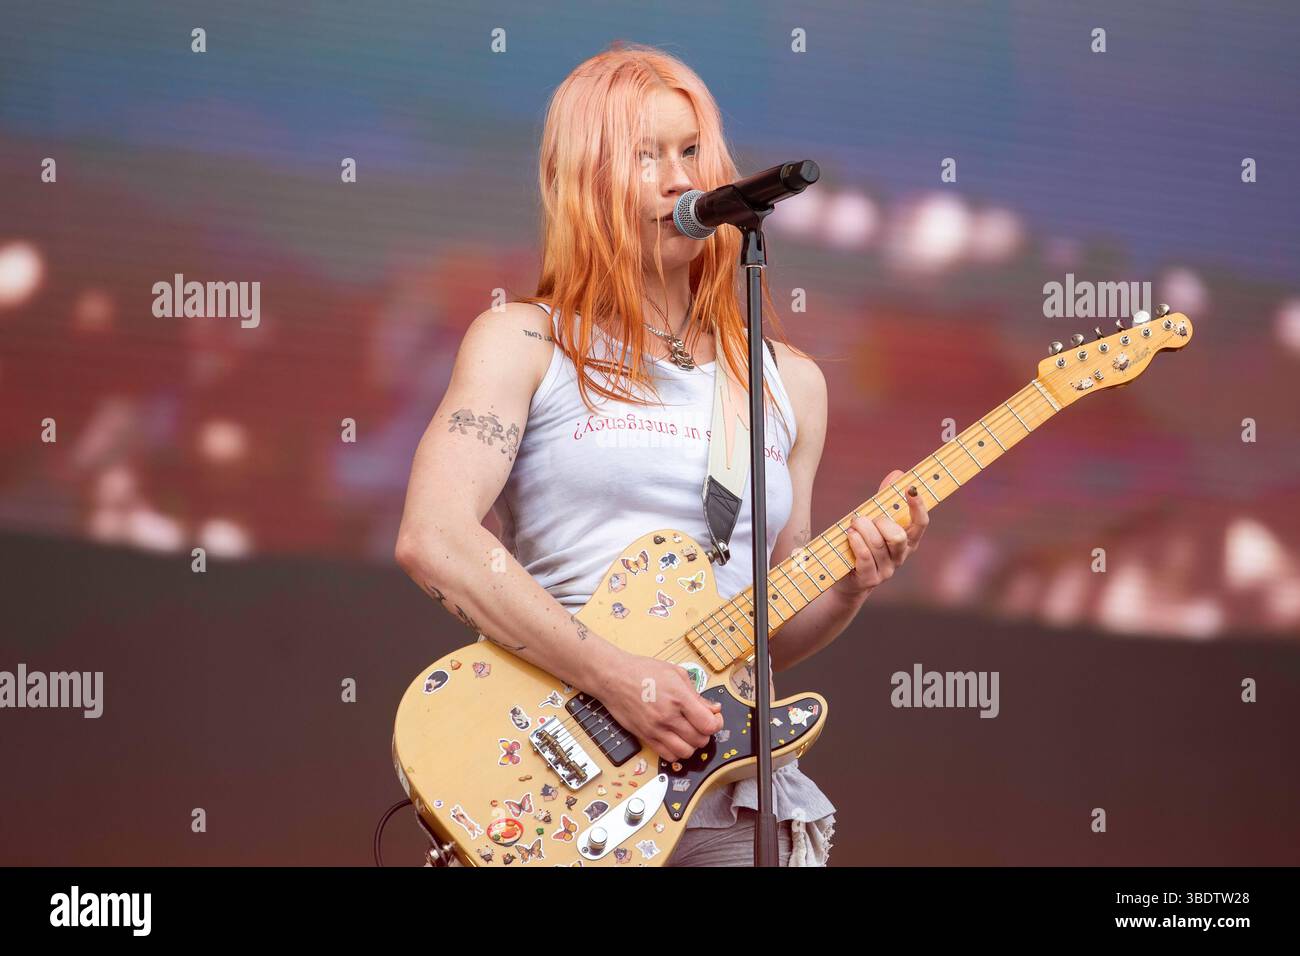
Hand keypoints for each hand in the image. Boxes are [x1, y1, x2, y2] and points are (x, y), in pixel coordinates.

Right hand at [602, 651, 724, 762]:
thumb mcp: (675, 673)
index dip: (717, 723)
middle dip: (706, 733)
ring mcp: (656, 729)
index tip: (714, 718)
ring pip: (686, 752)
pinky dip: (676, 752)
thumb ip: (696, 694)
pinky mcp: (645, 737)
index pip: (709, 724)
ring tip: (688, 733)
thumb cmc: (642, 671)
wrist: (614, 678)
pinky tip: (675, 739)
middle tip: (701, 723)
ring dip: (692, 745)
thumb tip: (713, 708)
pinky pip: (668, 756)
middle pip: (700, 740)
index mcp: (679, 698)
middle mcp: (668, 717)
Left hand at [833, 469, 928, 598]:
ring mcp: (887, 570)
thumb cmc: (863, 543)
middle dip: (880, 522)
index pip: (920, 524)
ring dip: (863, 529)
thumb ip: (885, 499)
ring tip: (852, 525)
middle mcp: (900, 556)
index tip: (911, 488)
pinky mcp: (870, 578)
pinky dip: (857, 542)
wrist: (846, 577)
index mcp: (908, 541)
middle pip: (898, 536)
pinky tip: (849, 535)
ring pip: (879, 545)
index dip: (918, 506)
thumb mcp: (874, 520)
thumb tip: (897, 473)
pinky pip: (866, 558)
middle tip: (864, 518)